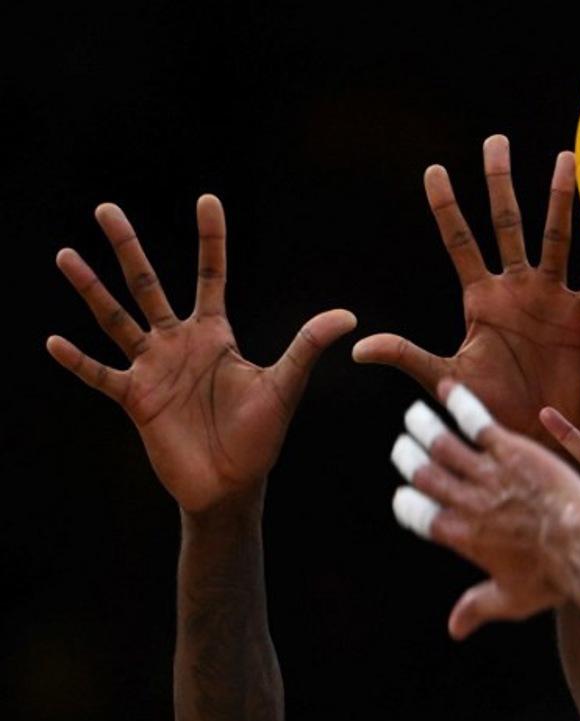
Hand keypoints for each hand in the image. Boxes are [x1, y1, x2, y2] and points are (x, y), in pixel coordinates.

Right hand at [46, 195, 355, 511]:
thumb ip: (307, 347)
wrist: (232, 485)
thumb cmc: (260, 437)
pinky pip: (100, 375)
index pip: (211, 275)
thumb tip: (349, 315)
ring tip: (66, 254)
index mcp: (216, 335)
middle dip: (128, 248)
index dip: (211, 239)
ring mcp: (153, 369)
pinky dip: (78, 361)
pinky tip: (54, 341)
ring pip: (116, 319)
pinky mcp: (135, 399)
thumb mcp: (284, 386)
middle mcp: (179, 343)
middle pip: (148, 285)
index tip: (208, 199)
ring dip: (91, 290)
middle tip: (106, 207)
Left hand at [353, 135, 579, 446]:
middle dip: (500, 184)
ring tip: (566, 159)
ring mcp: (551, 300)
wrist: (533, 438)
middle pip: (507, 225)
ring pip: (556, 238)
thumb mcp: (446, 378)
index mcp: (481, 300)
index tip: (434, 170)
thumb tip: (358, 346)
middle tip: (496, 142)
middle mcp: (516, 290)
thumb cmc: (489, 410)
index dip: (446, 208)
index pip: (459, 243)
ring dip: (560, 201)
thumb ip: (407, 355)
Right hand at [394, 381, 579, 638]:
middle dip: (408, 458)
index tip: (403, 494)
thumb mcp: (511, 599)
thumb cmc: (552, 577)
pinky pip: (477, 423)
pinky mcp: (511, 450)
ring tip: (414, 415)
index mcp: (461, 536)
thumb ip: (478, 607)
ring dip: (424, 427)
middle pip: (425, 474)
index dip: (407, 503)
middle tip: (401, 446)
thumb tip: (454, 629)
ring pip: (443, 445)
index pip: (419, 516)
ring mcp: (487, 474)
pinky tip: (447, 388)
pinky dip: (459, 404)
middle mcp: (466, 502)